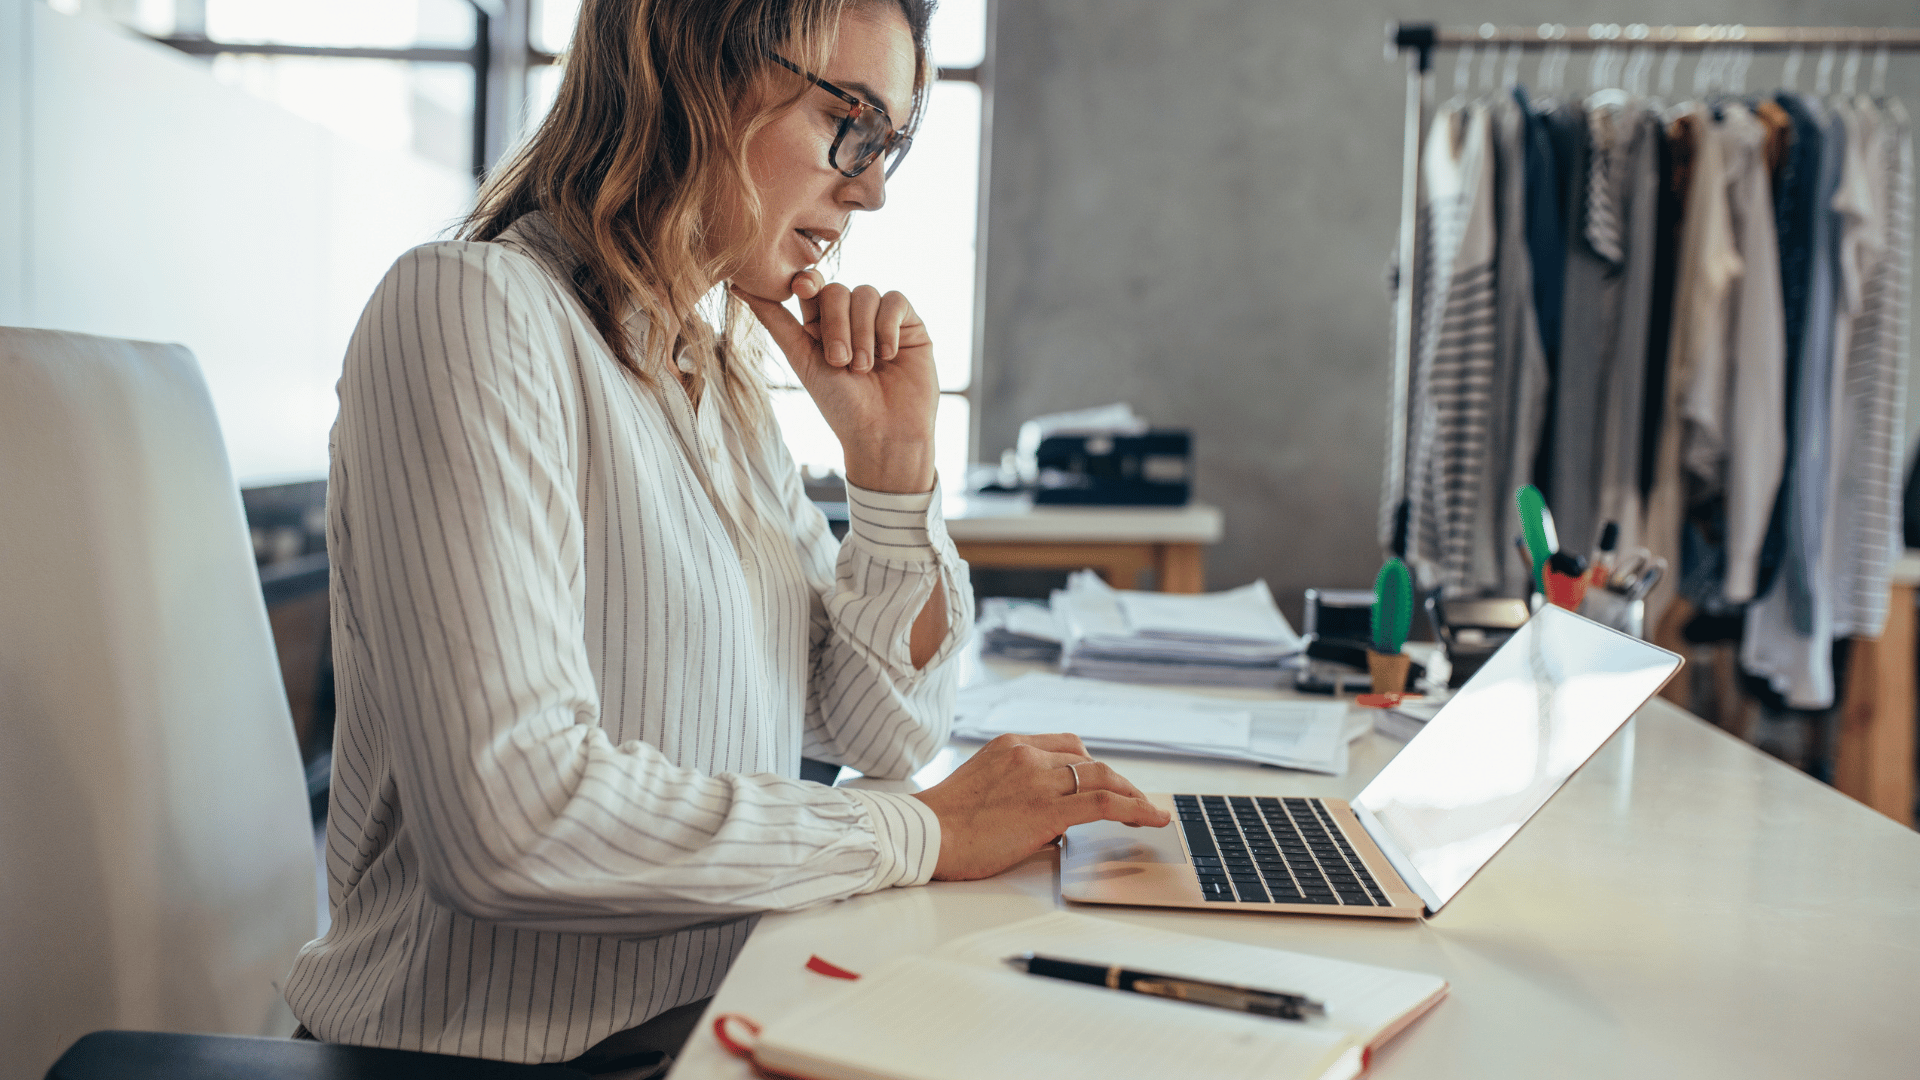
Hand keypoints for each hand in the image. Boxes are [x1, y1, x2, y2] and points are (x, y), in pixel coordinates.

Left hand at [733, 270, 937, 493]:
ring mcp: (880, 320)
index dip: (806, 282)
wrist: (884, 434)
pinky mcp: (909, 325)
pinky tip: (888, 355)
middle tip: (840, 362)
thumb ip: (775, 321)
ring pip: (866, 294)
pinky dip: (887, 327)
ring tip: (865, 368)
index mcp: (821, 326)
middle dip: (836, 325)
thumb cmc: (841, 406)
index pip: (811, 288)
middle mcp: (851, 319)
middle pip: (837, 290)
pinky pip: (895, 301)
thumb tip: (737, 286)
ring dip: (862, 333)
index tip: (802, 288)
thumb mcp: (802, 360)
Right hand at [908, 733, 1171, 880]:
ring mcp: (1039, 779)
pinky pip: (1105, 803)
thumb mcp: (983, 788)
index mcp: (1011, 745)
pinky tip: (1151, 819)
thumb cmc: (945, 823)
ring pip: (1103, 778)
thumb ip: (1019, 793)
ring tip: (1148, 812)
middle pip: (1089, 760)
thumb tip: (1051, 825)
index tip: (1106, 782)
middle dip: (1117, 781)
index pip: (1068, 745)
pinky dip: (1135, 808)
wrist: (925, 834)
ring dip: (1131, 794)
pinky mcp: (1047, 809)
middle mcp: (1028, 755)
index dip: (1093, 766)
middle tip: (1134, 801)